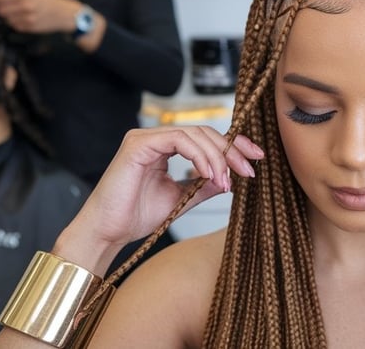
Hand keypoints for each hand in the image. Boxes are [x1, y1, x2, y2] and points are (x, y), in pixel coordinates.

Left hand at [0, 0, 82, 33]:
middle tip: (11, 5)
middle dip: (1, 7)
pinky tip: (26, 19)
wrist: (64, 13)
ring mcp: (27, 18)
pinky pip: (14, 25)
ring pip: (6, 18)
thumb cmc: (46, 0)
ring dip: (9, 16)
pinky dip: (16, 22)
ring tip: (21, 12)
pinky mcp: (28, 28)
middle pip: (0, 9)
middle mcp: (26, 5)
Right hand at [59, 126, 261, 272]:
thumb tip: (230, 177)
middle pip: (204, 132)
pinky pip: (179, 140)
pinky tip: (210, 175)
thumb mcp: (181, 198)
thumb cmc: (136, 217)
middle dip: (231, 150)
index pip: (205, 138)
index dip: (233, 145)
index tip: (255, 158)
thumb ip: (203, 185)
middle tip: (248, 171)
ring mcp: (145, 137)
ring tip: (226, 181)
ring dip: (217, 157)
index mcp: (164, 148)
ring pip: (195, 134)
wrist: (108, 232)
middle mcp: (155, 138)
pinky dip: (200, 156)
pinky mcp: (138, 143)